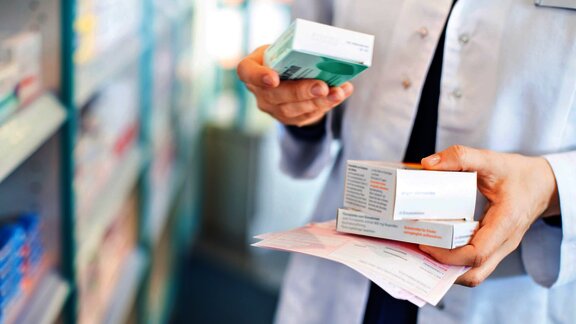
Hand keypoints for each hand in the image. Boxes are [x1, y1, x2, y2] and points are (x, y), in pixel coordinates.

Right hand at [237, 45, 353, 126]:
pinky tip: (340, 95)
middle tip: (322, 87)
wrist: (287, 77)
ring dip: (319, 101)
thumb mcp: (283, 48)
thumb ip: (296, 50)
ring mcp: (272, 108)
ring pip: (293, 109)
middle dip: (301, 92)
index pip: (246, 72)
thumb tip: (328, 54)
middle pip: (276, 95)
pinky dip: (326, 104)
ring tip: (337, 93)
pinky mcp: (288, 119)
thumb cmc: (285, 58)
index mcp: (252, 68)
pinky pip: (306, 115)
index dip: (258, 76)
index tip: (273, 79)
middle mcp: (259, 91)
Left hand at [419, 145, 559, 286]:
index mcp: (506, 223)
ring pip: (474, 273)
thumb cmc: (518, 174)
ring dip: (448, 268)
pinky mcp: (494, 247)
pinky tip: (436, 247)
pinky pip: (474, 263)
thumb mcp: (491, 160)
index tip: (424, 242)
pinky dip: (455, 261)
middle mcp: (504, 242)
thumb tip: (428, 164)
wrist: (543, 185)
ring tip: (423, 251)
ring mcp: (500, 248)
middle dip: (444, 268)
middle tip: (418, 249)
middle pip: (474, 273)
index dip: (447, 254)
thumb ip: (461, 157)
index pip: (477, 253)